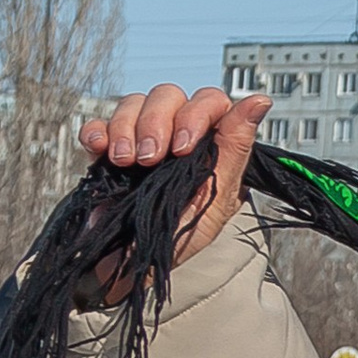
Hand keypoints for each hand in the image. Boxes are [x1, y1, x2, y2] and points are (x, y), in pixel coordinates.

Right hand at [78, 84, 270, 282]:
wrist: (136, 263)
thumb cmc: (183, 234)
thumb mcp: (218, 198)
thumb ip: (237, 147)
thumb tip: (260, 100)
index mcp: (210, 144)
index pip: (209, 101)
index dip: (195, 114)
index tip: (183, 148)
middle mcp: (176, 134)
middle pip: (168, 95)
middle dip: (156, 123)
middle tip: (150, 159)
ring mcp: (141, 139)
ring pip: (133, 102)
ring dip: (126, 128)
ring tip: (125, 163)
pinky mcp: (108, 150)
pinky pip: (99, 121)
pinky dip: (96, 131)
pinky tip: (99, 150)